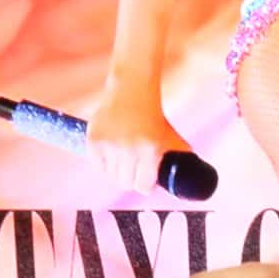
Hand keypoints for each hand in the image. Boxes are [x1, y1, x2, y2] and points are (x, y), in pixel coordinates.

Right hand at [86, 77, 193, 195]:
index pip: (143, 186)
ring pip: (111, 176)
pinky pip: (98, 166)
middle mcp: (128, 149)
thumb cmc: (153, 116)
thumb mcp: (171, 137)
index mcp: (150, 150)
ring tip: (125, 159)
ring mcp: (108, 146)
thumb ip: (179, 158)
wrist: (131, 91)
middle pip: (126, 184)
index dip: (146, 186)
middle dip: (133, 180)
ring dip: (119, 172)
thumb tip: (184, 181)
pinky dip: (105, 164)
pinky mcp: (93, 141)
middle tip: (136, 170)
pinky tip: (113, 154)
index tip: (147, 182)